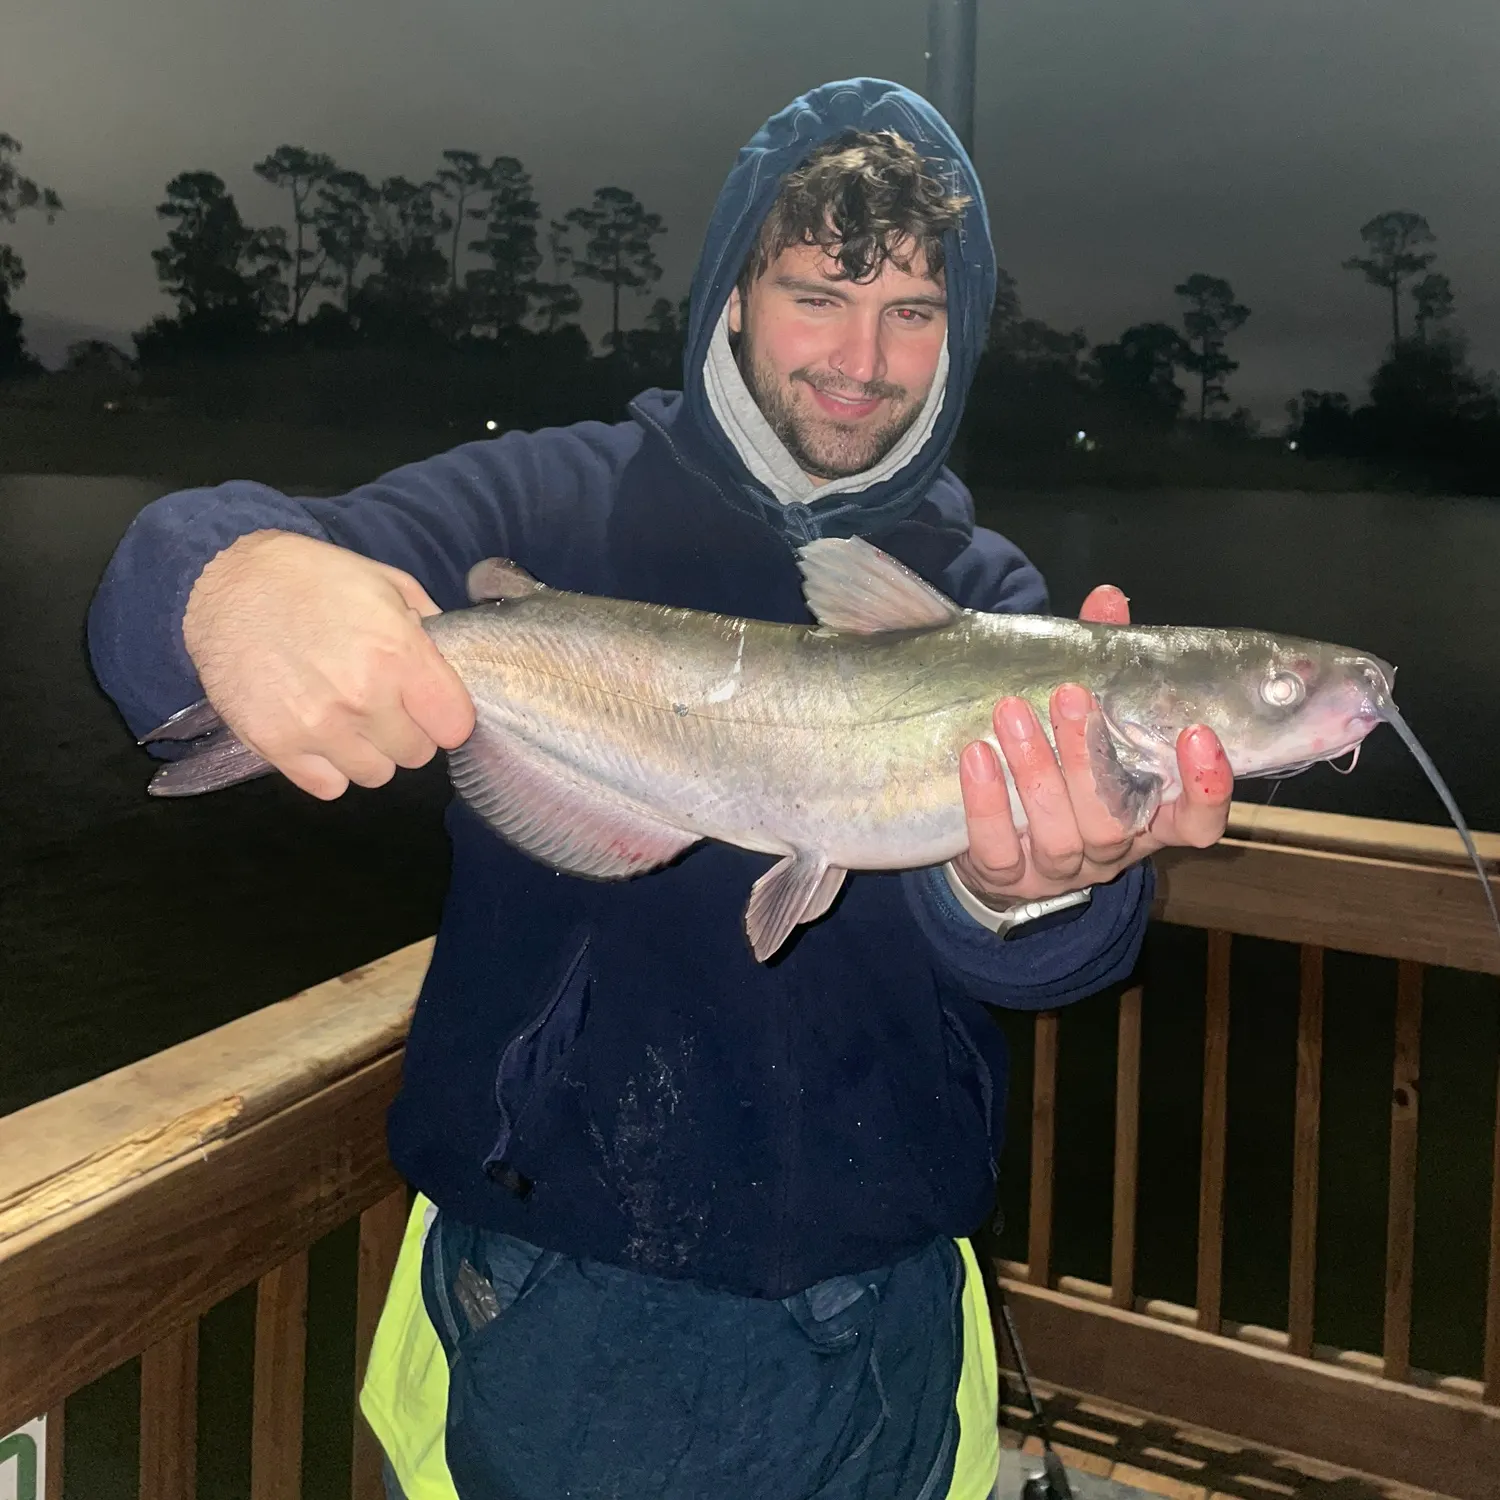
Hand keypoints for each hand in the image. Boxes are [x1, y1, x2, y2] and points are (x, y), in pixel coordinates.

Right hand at [181, 530, 474, 799]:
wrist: (225, 583)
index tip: (429, 704)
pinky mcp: (277, 746)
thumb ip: (428, 628)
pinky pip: (329, 786)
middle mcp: (363, 698)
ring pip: (376, 775)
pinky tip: (318, 734)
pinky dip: (328, 767)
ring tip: (348, 718)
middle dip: (406, 731)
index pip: (454, 726)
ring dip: (368, 752)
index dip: (445, 715)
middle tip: (382, 704)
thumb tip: (451, 667)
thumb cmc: (312, 578)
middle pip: (416, 754)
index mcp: (399, 654)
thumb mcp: (386, 583)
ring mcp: (319, 727)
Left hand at [950, 584, 1231, 907]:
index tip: (1196, 733)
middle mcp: (1113, 849)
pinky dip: (986, 803)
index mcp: (1150, 816)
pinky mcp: (1008, 877)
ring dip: (1036, 770)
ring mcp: (1061, 868)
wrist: (1001, 843)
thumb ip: (1107, 665)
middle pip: (1115, 816)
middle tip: (1071, 695)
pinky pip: (997, 849)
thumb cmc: (1061, 766)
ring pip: (1059, 833)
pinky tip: (974, 756)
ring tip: (1011, 711)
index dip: (1206, 786)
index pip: (1199, 821)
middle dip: (1092, 755)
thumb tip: (1105, 600)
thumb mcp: (1092, 721)